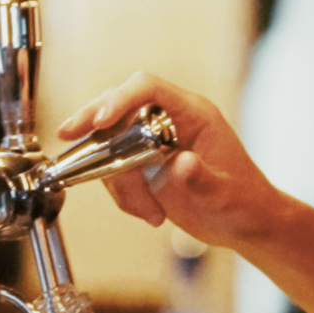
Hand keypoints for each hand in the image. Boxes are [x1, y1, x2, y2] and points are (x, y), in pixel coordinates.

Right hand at [53, 72, 297, 250]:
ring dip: (118, 182)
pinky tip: (149, 213)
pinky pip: (115, 171)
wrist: (246, 224)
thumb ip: (202, 177)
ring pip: (111, 145)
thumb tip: (181, 163)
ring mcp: (153, 142)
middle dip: (92, 123)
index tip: (101, 120)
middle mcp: (169, 121)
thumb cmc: (244, 202)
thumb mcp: (226, 193)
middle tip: (68, 136)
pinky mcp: (143, 165)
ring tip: (149, 213)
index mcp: (193, 113)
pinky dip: (123, 196)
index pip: (148, 88)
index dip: (120, 98)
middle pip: (119, 106)